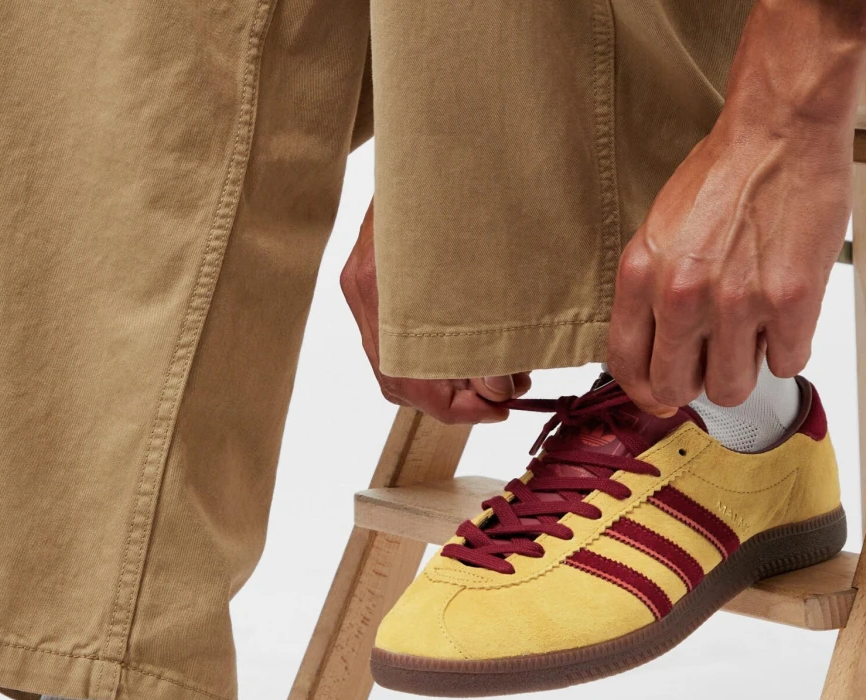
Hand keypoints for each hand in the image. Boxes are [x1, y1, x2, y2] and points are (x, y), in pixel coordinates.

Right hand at [342, 199, 529, 423]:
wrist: (439, 126)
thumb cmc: (469, 177)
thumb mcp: (488, 243)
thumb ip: (492, 309)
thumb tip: (507, 376)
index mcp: (384, 282)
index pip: (410, 378)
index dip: (456, 406)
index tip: (500, 406)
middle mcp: (363, 287)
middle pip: (399, 381)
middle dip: (455, 401)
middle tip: (504, 398)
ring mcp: (359, 283)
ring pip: (391, 371)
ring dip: (441, 386)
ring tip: (492, 375)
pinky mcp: (364, 279)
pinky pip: (388, 346)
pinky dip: (425, 364)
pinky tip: (463, 356)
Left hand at [606, 0, 865, 416]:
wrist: (780, 128)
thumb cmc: (724, 172)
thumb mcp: (660, 231)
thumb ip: (651, 290)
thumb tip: (656, 347)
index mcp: (640, 276)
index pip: (627, 366)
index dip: (646, 390)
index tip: (662, 393)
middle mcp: (680, 296)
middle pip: (677, 389)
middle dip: (696, 382)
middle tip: (714, 361)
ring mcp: (735, 303)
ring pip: (732, 388)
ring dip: (744, 369)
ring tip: (754, 333)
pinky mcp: (790, 302)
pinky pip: (786, 364)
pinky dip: (788, 348)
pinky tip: (787, 317)